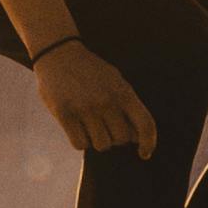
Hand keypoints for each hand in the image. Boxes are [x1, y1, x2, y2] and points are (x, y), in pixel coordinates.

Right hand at [32, 39, 157, 158]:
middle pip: (120, 140)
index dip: (149, 143)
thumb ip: (128, 106)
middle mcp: (106, 101)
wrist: (58, 53)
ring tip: (88, 122)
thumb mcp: (115, 81)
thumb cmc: (91, 72)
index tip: (144, 154)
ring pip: (101, 145)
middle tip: (103, 124)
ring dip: (95, 139)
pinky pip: (80, 145)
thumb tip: (136, 138)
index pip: (145, 124)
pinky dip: (80, 140)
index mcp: (123, 91)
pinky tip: (76, 126)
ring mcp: (85, 108)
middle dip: (114, 137)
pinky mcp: (65, 114)